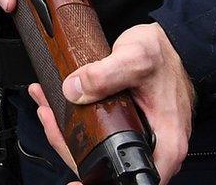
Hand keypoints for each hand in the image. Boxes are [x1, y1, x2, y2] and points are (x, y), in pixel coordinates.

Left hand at [25, 23, 195, 184]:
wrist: (168, 43)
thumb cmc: (163, 56)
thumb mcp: (134, 59)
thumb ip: (105, 75)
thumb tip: (74, 91)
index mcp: (165, 144)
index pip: (130, 180)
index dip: (99, 182)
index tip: (73, 180)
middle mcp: (155, 148)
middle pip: (106, 167)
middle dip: (69, 146)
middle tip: (49, 119)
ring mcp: (141, 139)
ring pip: (98, 150)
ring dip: (67, 132)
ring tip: (46, 107)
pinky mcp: (129, 129)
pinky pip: (98, 135)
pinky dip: (74, 122)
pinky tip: (56, 105)